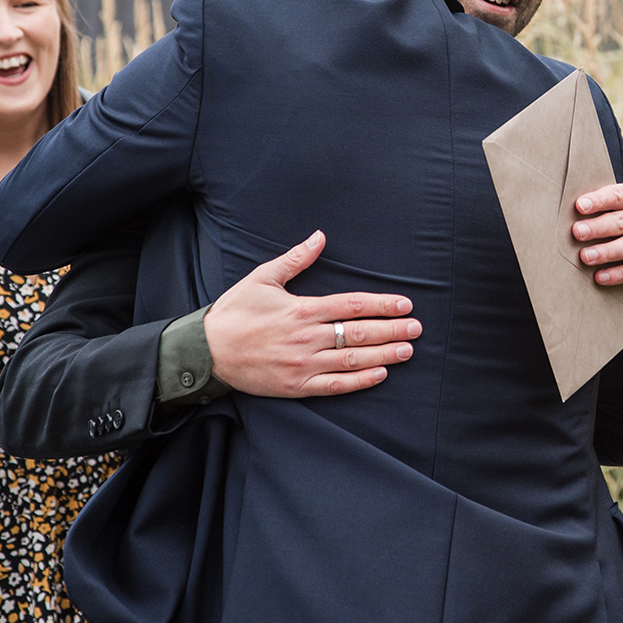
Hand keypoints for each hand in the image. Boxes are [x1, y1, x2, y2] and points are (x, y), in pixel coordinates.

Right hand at [202, 230, 421, 397]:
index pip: (353, 305)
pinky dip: (359, 381)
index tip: (405, 304)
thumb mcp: (263, 278)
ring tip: (407, 351)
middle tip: (417, 328)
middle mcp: (307, 337)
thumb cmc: (234, 312)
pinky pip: (334, 386)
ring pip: (352, 360)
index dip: (383, 305)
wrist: (206, 351)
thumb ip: (295, 259)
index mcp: (302, 309)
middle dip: (392, 330)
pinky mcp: (295, 386)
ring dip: (383, 355)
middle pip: (359, 333)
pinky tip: (380, 374)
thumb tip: (319, 236)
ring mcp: (303, 364)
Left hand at [572, 182, 622, 292]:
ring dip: (606, 252)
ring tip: (585, 257)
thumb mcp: (619, 214)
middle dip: (597, 227)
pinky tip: (600, 277)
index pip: (618, 195)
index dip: (598, 200)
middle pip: (622, 221)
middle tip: (577, 233)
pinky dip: (618, 273)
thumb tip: (566, 216)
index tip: (579, 206)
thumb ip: (601, 212)